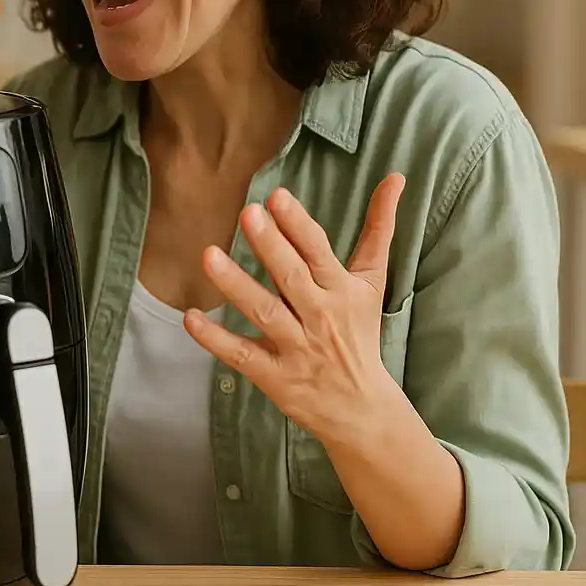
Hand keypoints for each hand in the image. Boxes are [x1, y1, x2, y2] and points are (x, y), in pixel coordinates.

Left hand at [184, 173, 406, 447]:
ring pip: (264, 312)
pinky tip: (191, 318)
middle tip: (248, 213)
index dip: (299, 225)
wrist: (363, 407)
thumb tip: (394, 177)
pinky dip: (216, 338)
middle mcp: (320, 316)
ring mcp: (296, 347)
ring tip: (208, 256)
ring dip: (236, 285)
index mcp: (341, 290)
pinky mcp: (276, 376)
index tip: (278, 197)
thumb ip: (379, 228)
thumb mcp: (372, 280)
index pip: (319, 252)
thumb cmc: (360, 333)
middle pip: (292, 277)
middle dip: (270, 245)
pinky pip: (242, 354)